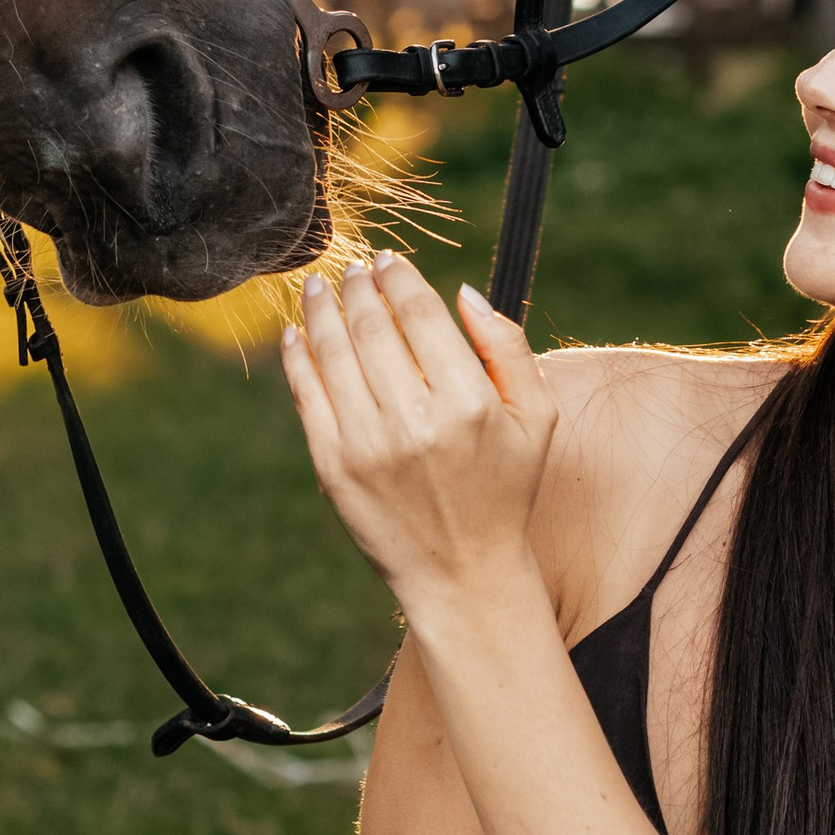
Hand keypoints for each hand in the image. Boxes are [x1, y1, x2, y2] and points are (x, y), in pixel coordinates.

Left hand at [282, 251, 554, 606]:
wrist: (463, 573)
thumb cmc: (504, 490)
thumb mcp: (537, 419)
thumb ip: (508, 348)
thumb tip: (463, 292)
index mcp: (470, 403)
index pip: (421, 314)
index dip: (399, 278)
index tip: (388, 260)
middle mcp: (416, 420)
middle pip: (372, 325)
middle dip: (358, 286)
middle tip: (353, 269)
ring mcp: (368, 445)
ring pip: (333, 352)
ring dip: (320, 309)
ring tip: (317, 287)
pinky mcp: (333, 467)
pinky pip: (307, 394)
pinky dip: (298, 355)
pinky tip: (297, 332)